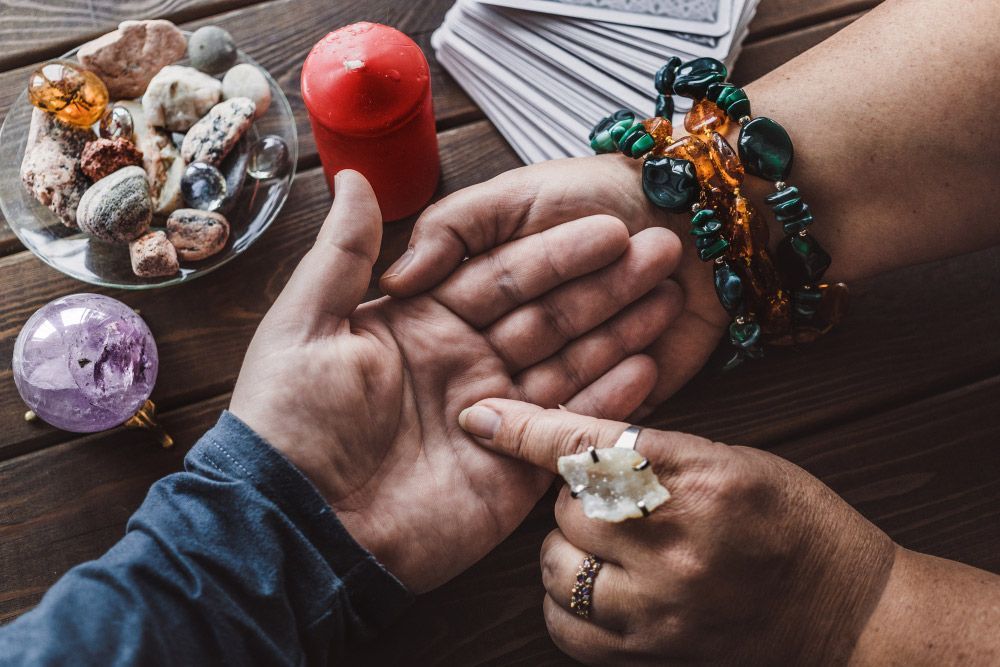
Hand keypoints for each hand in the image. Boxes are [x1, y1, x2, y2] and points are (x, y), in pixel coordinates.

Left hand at [230, 171, 684, 592]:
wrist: (300, 530)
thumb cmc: (291, 421)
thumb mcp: (307, 324)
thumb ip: (343, 253)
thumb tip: (352, 175)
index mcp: (422, 324)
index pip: (502, 275)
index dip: (555, 251)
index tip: (609, 227)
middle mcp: (465, 363)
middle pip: (546, 314)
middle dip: (603, 283)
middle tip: (662, 252)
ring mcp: (493, 415)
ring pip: (567, 362)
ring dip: (618, 330)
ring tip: (669, 298)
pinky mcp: (512, 470)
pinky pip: (567, 426)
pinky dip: (607, 400)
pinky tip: (648, 364)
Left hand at [457, 398, 896, 664]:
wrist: (845, 611)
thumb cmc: (791, 520)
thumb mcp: (731, 458)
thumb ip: (651, 450)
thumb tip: (570, 440)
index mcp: (699, 477)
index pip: (589, 446)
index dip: (526, 429)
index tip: (480, 416)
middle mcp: (674, 542)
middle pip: (566, 504)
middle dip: (578, 497)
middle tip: (616, 502)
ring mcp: (659, 606)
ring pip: (554, 561)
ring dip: (569, 547)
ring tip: (614, 546)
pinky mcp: (649, 652)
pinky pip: (563, 624)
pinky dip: (566, 601)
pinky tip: (601, 586)